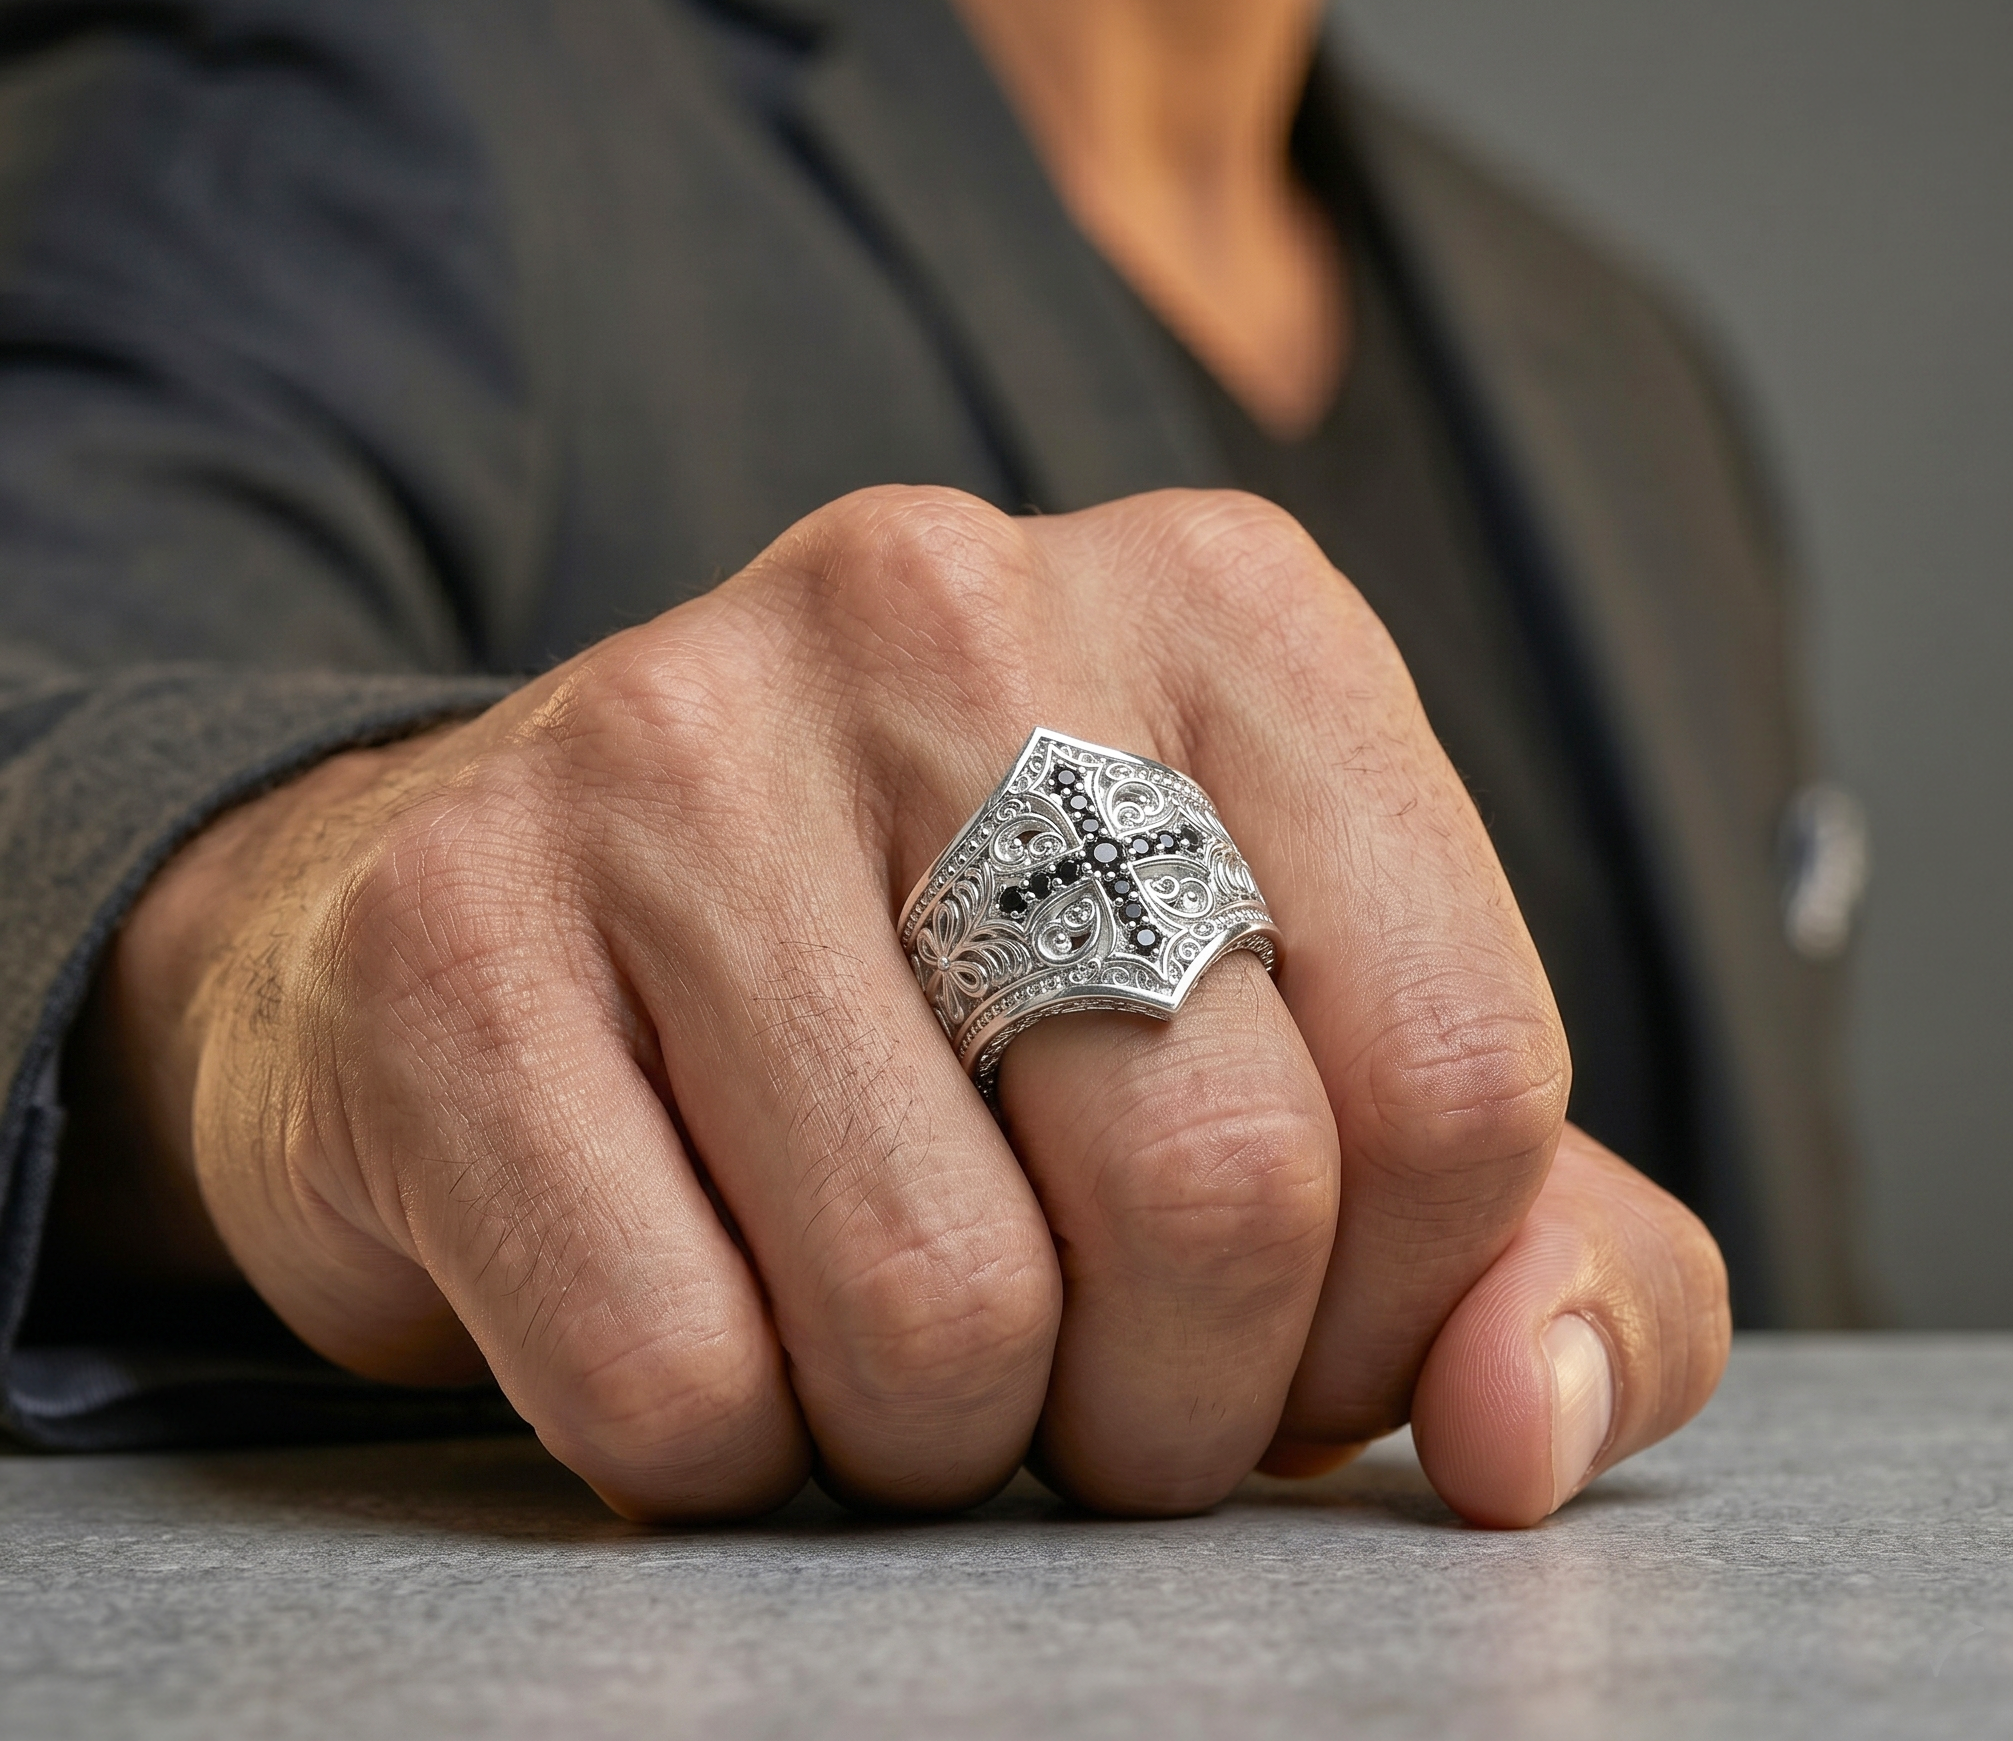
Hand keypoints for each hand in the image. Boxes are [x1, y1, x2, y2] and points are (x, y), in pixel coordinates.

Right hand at [83, 487, 1727, 1521]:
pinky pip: (674, 1374)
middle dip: (1158, 1403)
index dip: (1379, 1310)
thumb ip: (1523, 1232)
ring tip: (871, 1316)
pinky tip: (696, 1293)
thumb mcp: (1298, 1052)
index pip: (1459, 1081)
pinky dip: (718, 1444)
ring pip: (935, 1315)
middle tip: (1063, 1363)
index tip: (1260, 1325)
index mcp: (1225, 603)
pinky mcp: (454, 925)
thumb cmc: (954, 995)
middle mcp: (949, 609)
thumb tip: (1520, 1432)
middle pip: (1215, 1195)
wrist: (540, 915)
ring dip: (932, 1431)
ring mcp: (676, 741)